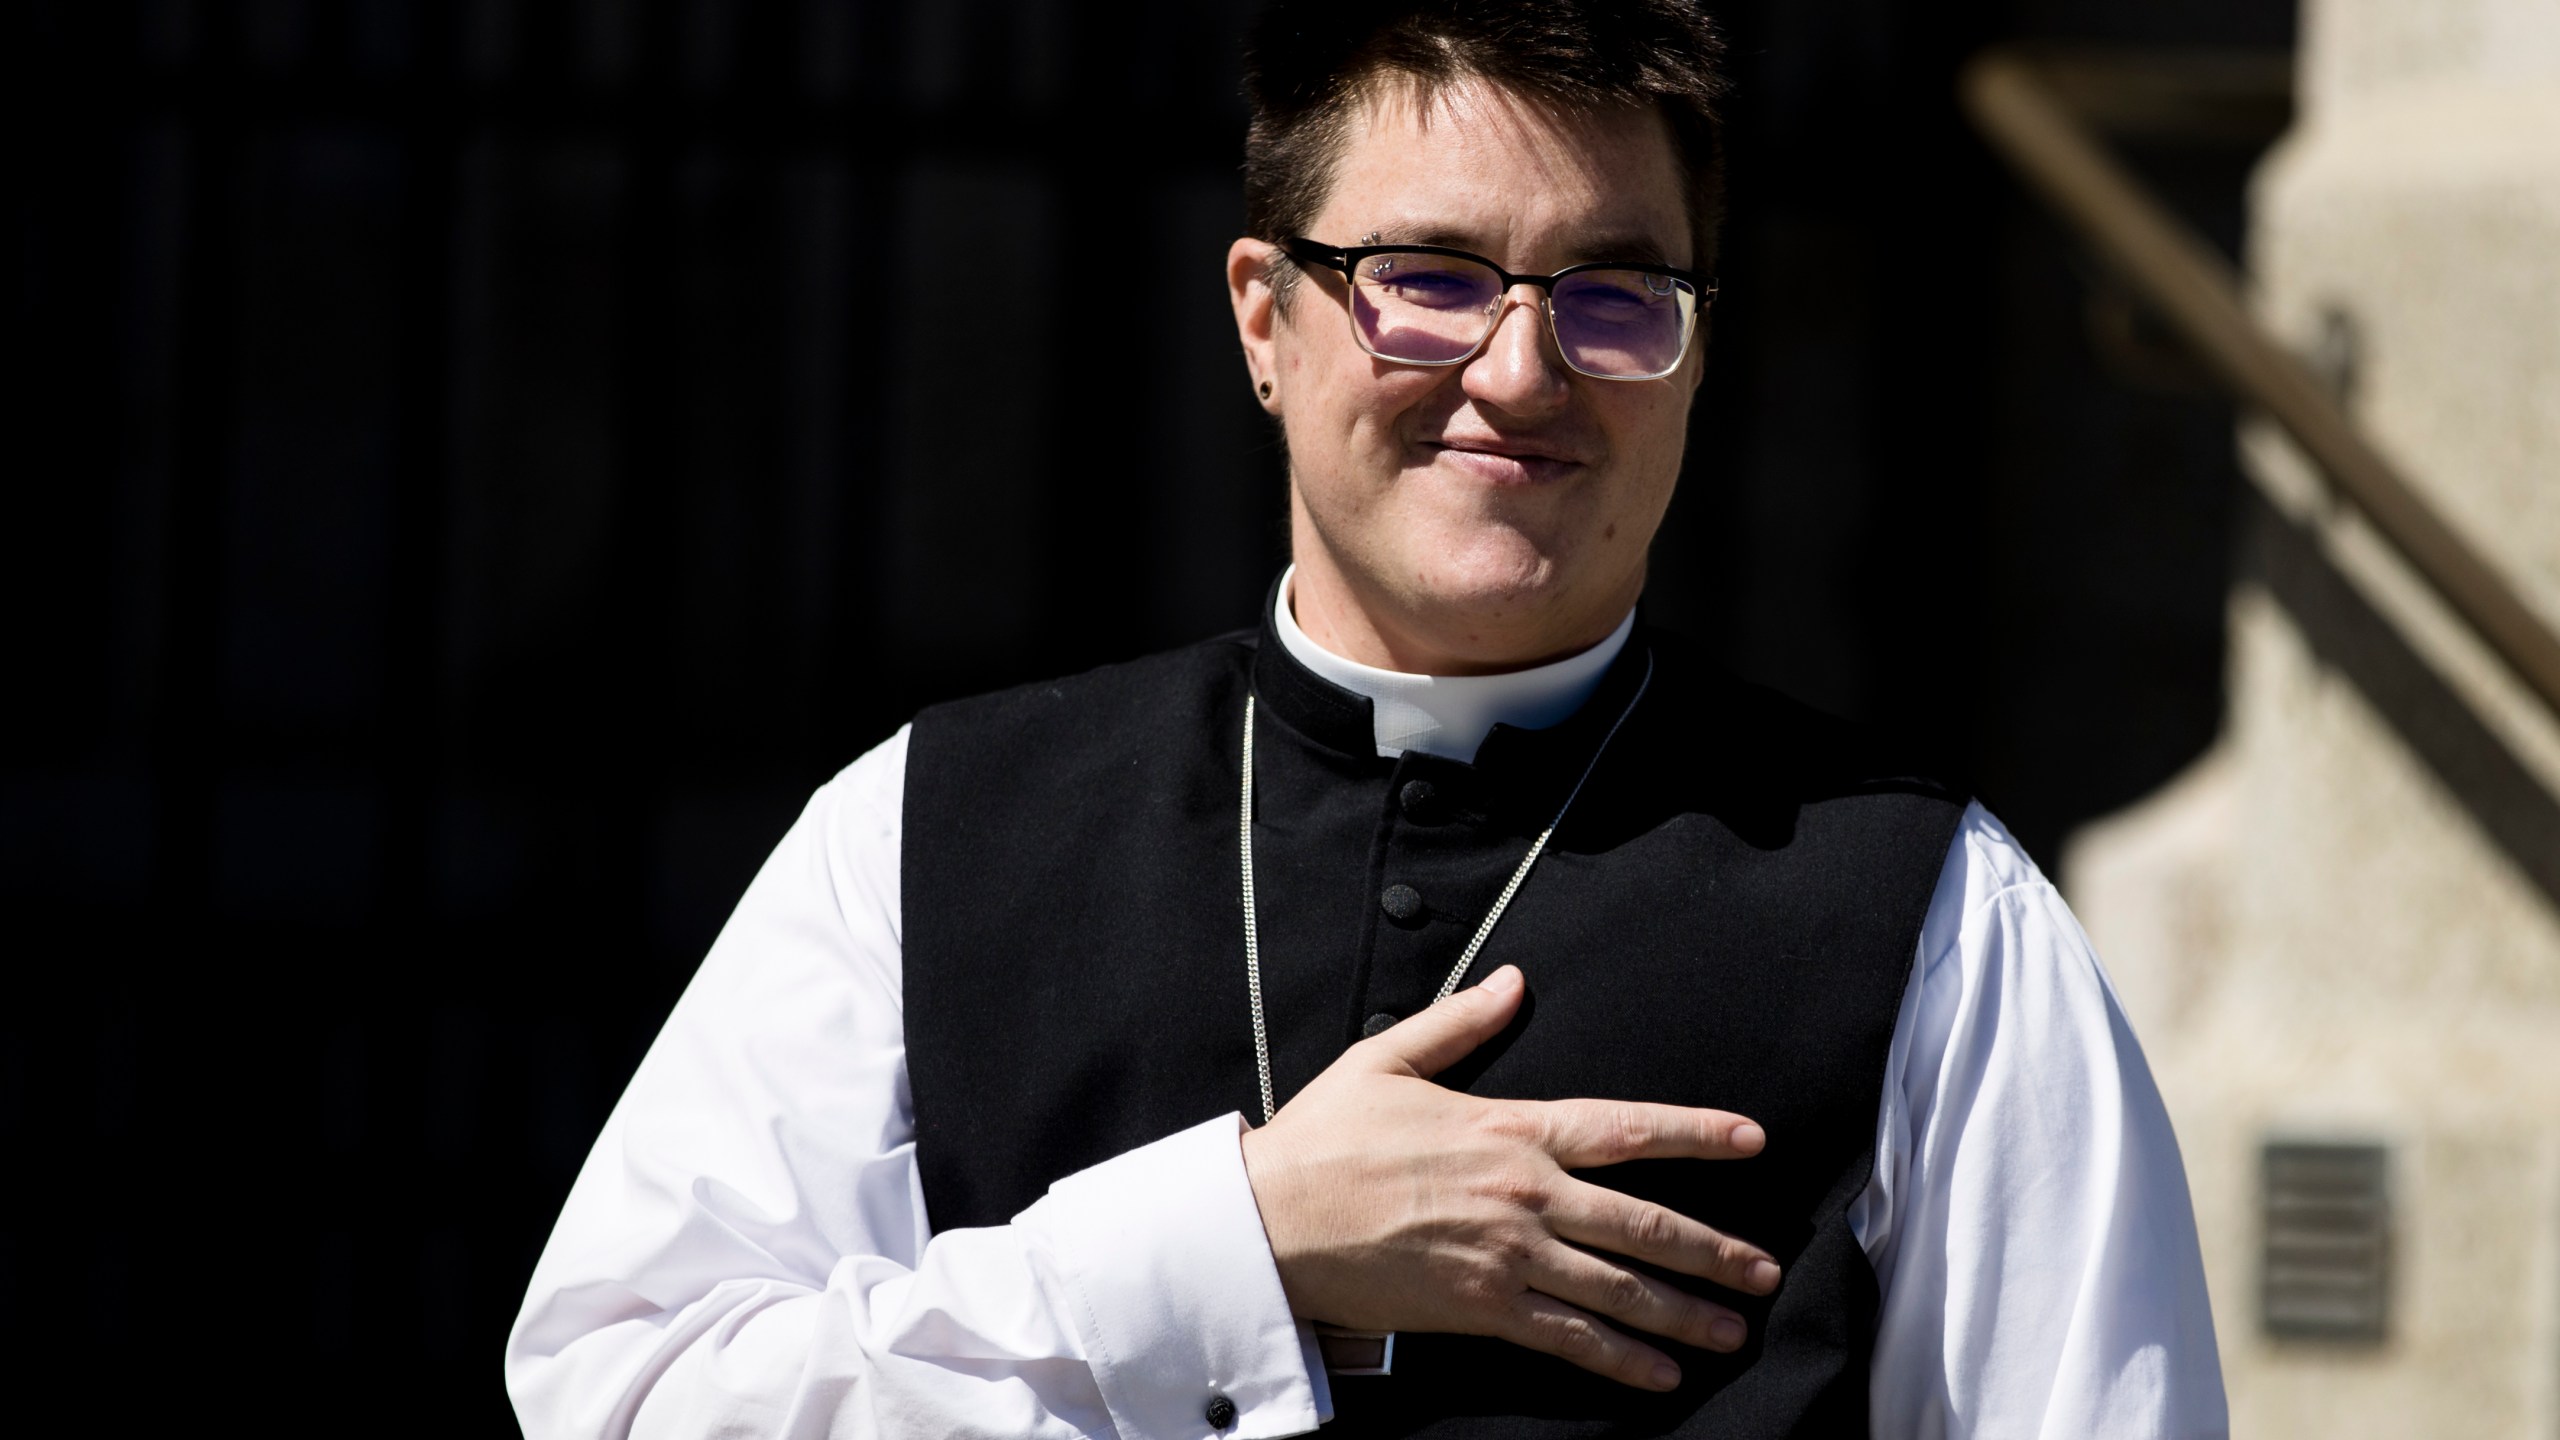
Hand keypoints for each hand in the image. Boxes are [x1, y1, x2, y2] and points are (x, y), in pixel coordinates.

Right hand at [1238, 964, 1778, 1391]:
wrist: (1273, 1218)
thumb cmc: (1323, 1140)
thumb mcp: (1389, 1059)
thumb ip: (1461, 1021)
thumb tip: (1512, 980)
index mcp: (1512, 1128)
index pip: (1626, 1127)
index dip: (1697, 1132)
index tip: (1752, 1139)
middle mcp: (1527, 1193)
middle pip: (1646, 1221)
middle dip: (1716, 1249)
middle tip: (1764, 1270)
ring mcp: (1510, 1254)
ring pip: (1621, 1288)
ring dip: (1686, 1313)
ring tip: (1733, 1330)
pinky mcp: (1484, 1307)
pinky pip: (1570, 1338)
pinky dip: (1621, 1360)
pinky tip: (1662, 1375)